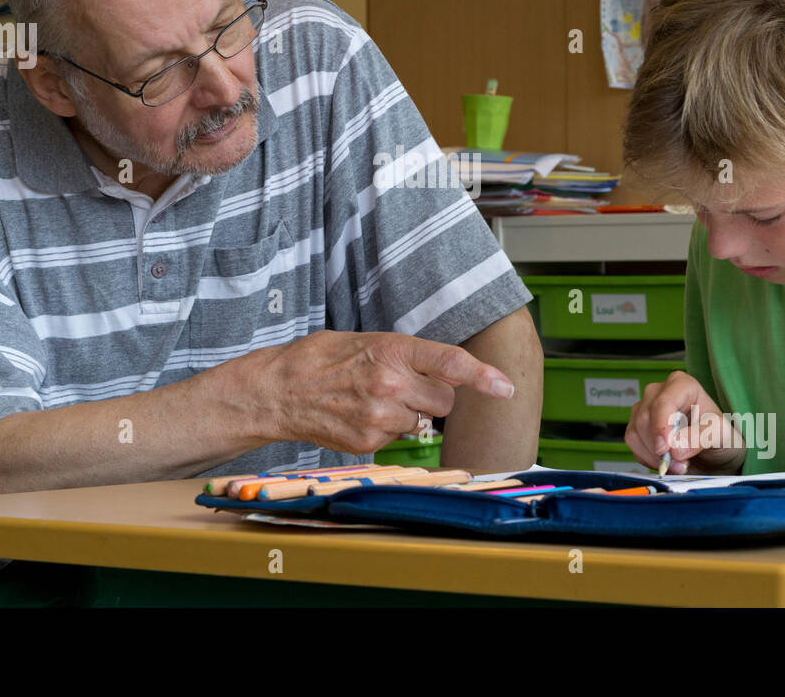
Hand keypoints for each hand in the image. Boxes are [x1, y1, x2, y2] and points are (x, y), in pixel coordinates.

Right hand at [256, 330, 515, 455]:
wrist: (278, 390)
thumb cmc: (322, 359)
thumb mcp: (368, 342)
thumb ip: (409, 356)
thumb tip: (448, 374)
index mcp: (393, 350)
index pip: (451, 363)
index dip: (483, 376)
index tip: (505, 387)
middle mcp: (391, 384)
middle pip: (444, 402)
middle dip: (434, 397)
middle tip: (406, 387)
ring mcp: (380, 417)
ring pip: (421, 423)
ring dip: (407, 415)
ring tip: (371, 400)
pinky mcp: (369, 442)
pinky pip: (396, 439)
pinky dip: (385, 430)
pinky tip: (359, 415)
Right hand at [624, 370, 744, 474]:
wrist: (713, 453)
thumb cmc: (719, 436)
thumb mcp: (720, 435)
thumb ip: (700, 437)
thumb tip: (675, 448)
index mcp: (681, 384)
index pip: (663, 403)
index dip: (662, 427)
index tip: (666, 449)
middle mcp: (658, 392)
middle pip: (646, 418)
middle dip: (661, 448)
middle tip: (682, 466)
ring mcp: (644, 408)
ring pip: (636, 432)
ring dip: (655, 456)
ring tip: (679, 464)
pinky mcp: (636, 426)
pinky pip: (632, 444)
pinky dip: (648, 458)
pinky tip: (666, 461)